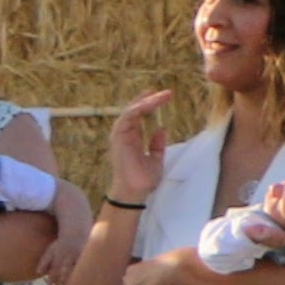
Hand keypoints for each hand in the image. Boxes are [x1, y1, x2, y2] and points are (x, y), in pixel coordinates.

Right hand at [104, 90, 174, 207]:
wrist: (135, 192)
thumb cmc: (143, 179)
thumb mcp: (155, 159)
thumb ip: (157, 145)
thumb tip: (161, 129)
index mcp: (131, 138)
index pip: (138, 116)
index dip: (149, 105)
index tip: (162, 96)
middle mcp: (124, 134)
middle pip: (134, 110)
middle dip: (148, 99)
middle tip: (166, 93)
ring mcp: (120, 135)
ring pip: (131, 111)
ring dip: (145, 102)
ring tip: (161, 96)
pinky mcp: (118, 137)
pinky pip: (127, 118)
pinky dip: (137, 109)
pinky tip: (149, 103)